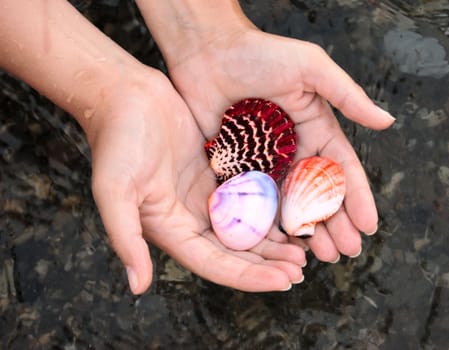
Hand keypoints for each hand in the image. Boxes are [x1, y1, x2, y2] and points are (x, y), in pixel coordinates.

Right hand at [87, 71, 304, 293]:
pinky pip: (248, 195)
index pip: (216, 263)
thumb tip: (137, 287)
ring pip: (246, 227)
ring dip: (273, 241)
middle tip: (300, 269)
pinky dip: (269, 207)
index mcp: (171, 229)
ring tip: (303, 248)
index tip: (284, 282)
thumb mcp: (114, 190)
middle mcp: (191, 218)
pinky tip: (292, 211)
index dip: (250, 276)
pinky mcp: (217, 172)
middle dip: (268, 264)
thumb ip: (125, 238)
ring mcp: (206, 195)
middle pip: (236, 251)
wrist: (124, 96)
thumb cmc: (115, 141)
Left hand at [163, 26, 394, 261]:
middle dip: (336, 224)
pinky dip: (271, 224)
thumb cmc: (261, 53)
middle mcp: (295, 150)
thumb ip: (347, 96)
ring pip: (291, 205)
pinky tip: (282, 244)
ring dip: (308, 231)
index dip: (357, 198)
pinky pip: (258, 201)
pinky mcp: (240, 168)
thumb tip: (387, 122)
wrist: (209, 52)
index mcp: (317, 129)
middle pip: (319, 195)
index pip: (342, 170)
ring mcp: (267, 162)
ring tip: (320, 255)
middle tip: (346, 251)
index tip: (369, 226)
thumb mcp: (311, 68)